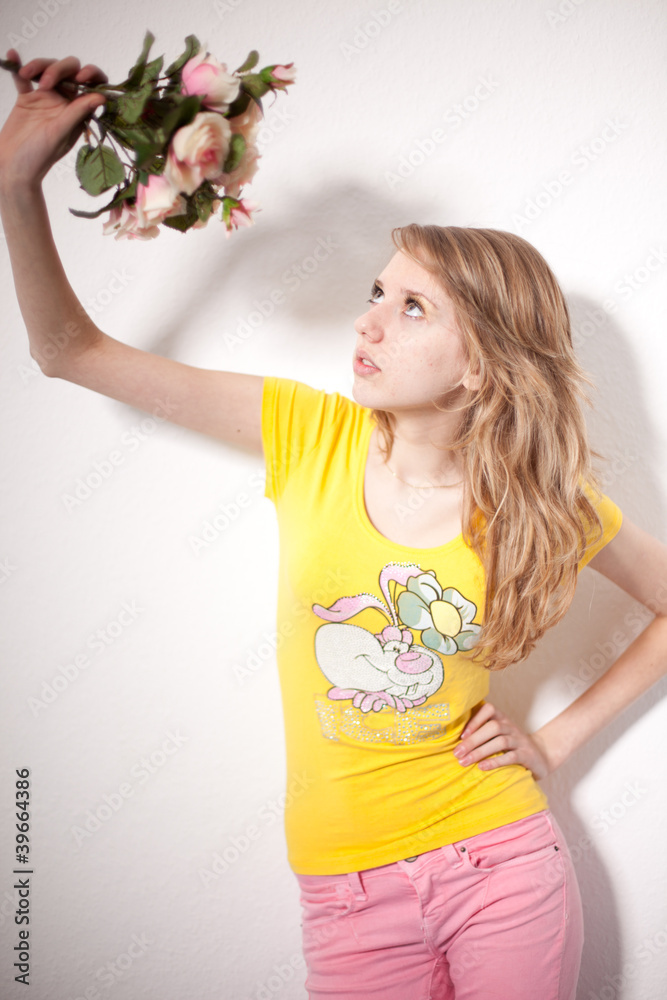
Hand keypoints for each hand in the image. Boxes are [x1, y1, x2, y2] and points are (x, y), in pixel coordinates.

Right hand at [0, 50, 107, 186]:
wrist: (12, 167)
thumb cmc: (39, 157)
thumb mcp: (60, 133)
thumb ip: (77, 113)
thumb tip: (101, 96)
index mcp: (79, 113)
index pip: (92, 87)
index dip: (91, 76)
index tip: (81, 77)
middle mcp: (65, 104)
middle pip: (68, 72)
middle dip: (58, 69)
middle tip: (46, 84)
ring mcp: (45, 99)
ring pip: (47, 69)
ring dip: (38, 66)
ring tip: (25, 75)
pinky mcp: (26, 99)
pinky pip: (24, 77)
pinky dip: (18, 65)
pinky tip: (11, 56)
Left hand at [453, 701, 551, 780]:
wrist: (542, 756)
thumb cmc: (512, 745)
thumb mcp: (499, 735)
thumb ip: (482, 732)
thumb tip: (454, 740)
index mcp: (502, 718)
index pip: (489, 709)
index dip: (475, 720)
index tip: (461, 736)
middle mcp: (511, 727)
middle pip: (492, 727)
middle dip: (472, 740)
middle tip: (457, 753)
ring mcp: (520, 740)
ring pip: (500, 742)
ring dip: (480, 752)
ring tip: (464, 762)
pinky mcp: (527, 755)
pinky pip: (511, 756)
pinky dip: (495, 762)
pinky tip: (482, 767)